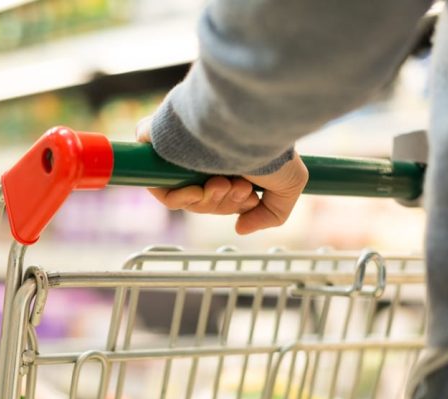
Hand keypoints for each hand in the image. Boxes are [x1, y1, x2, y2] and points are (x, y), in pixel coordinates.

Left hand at [136, 117, 307, 234]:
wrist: (249, 120)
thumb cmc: (270, 146)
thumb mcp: (289, 185)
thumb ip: (271, 213)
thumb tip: (240, 228)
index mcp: (229, 158)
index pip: (220, 195)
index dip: (232, 204)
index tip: (249, 198)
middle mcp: (204, 153)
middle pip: (202, 200)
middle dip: (223, 203)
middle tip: (239, 188)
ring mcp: (181, 150)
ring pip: (183, 197)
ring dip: (207, 201)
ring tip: (225, 183)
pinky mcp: (158, 143)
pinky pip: (159, 185)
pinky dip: (178, 197)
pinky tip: (199, 190)